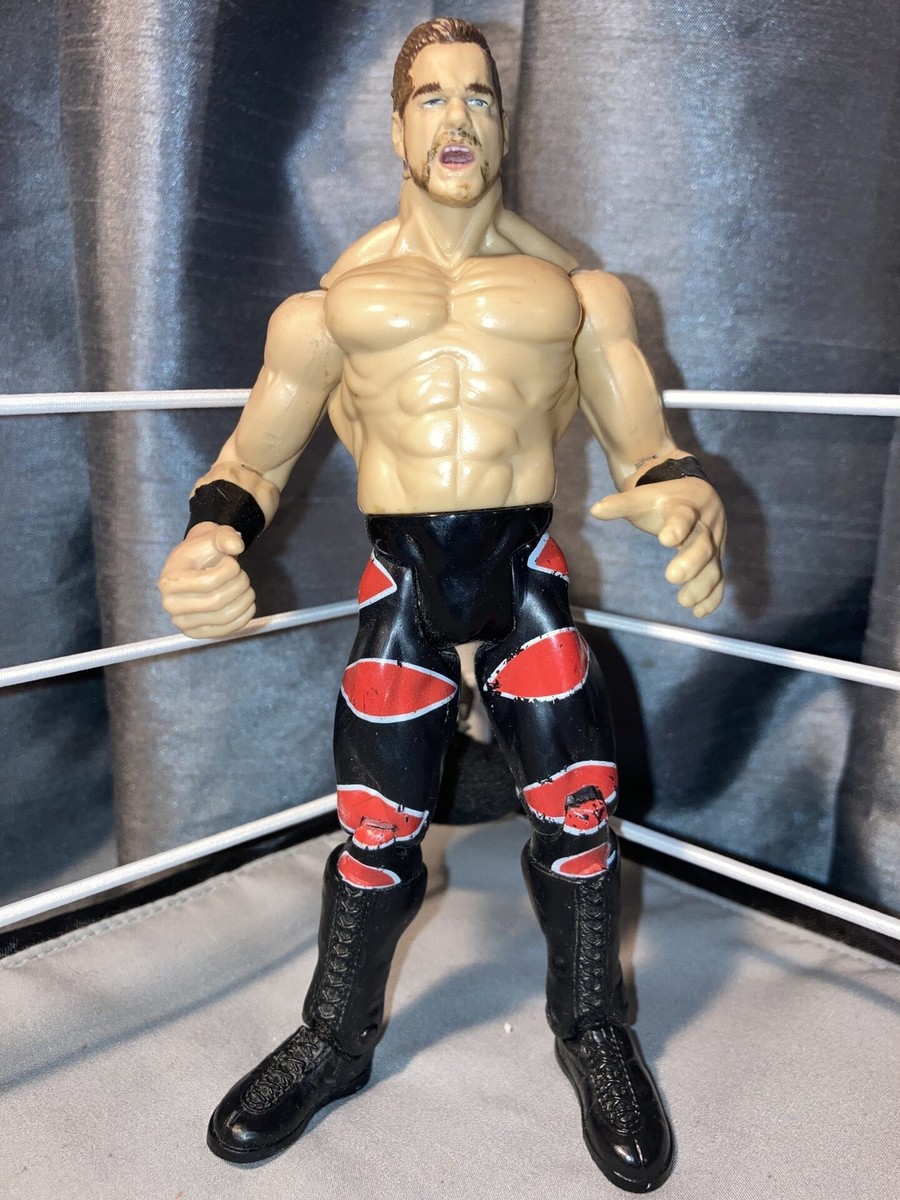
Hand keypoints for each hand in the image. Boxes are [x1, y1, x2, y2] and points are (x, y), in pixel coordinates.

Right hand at [157, 522, 255, 637]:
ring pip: (223, 617)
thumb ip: (226, 536)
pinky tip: (248, 603)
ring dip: (244, 601)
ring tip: (246, 587)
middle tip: (244, 575)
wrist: (195, 567)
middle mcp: (170, 605)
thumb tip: (236, 546)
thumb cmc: (204, 552)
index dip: (231, 571)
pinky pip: (225, 630)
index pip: (209, 582)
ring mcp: (182, 623)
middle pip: (216, 602)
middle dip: (239, 586)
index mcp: (169, 581)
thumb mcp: (214, 536)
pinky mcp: (196, 634)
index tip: (234, 563)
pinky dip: (243, 617)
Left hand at [590, 479, 725, 617]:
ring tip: (683, 601)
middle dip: (691, 561)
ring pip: (714, 565)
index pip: (684, 516)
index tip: (665, 539)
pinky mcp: (717, 559)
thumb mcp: (643, 498)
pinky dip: (713, 596)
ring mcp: (714, 544)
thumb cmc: (663, 499)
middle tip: (671, 577)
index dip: (677, 527)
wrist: (694, 494)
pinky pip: (719, 578)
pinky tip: (699, 612)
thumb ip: (621, 504)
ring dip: (702, 585)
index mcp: (685, 506)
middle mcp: (704, 525)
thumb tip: (595, 510)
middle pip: (704, 544)